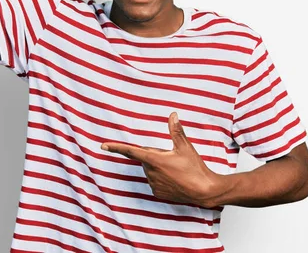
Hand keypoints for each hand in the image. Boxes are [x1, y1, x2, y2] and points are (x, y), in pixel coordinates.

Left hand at [101, 112, 220, 206]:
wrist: (204, 191)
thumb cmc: (195, 168)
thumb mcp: (185, 147)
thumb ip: (176, 131)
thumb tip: (173, 115)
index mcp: (154, 159)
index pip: (130, 151)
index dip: (116, 148)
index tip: (103, 146)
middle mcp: (150, 172)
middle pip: (145, 158)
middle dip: (154, 155)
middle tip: (172, 157)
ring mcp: (153, 184)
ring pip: (150, 170)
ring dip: (158, 166)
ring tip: (176, 169)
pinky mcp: (157, 193)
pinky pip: (154, 180)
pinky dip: (161, 177)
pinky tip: (175, 178)